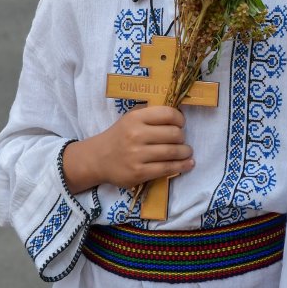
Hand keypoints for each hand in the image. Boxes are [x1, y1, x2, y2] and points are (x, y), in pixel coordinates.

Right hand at [62, 105, 193, 193]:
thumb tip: (179, 114)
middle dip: (182, 137)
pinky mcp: (138, 173)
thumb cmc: (120, 136)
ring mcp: (137, 155)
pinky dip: (181, 166)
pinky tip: (189, 164)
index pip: (168, 114)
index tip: (180, 124)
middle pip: (173, 134)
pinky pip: (166, 168)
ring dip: (185, 152)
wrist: (97, 159)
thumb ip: (151, 114)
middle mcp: (136, 135)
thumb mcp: (131, 118)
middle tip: (181, 140)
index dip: (180, 119)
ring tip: (187, 152)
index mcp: (136, 118)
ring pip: (172, 152)